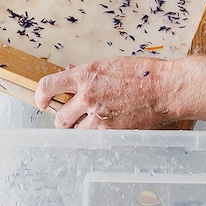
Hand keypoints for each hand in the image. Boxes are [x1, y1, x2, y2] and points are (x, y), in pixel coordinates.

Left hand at [35, 58, 183, 129]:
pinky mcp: (110, 132)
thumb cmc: (142, 74)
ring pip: (76, 131)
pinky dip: (98, 136)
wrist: (165, 88)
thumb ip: (88, 76)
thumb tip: (72, 81)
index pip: (48, 86)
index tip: (42, 101)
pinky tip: (110, 127)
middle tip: (72, 117)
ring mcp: (98, 117)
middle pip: (59, 117)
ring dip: (81, 129)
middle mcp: (87, 96)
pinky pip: (94, 139)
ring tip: (97, 122)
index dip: (40, 97)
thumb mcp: (109, 66)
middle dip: (64, 118)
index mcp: (86, 75)